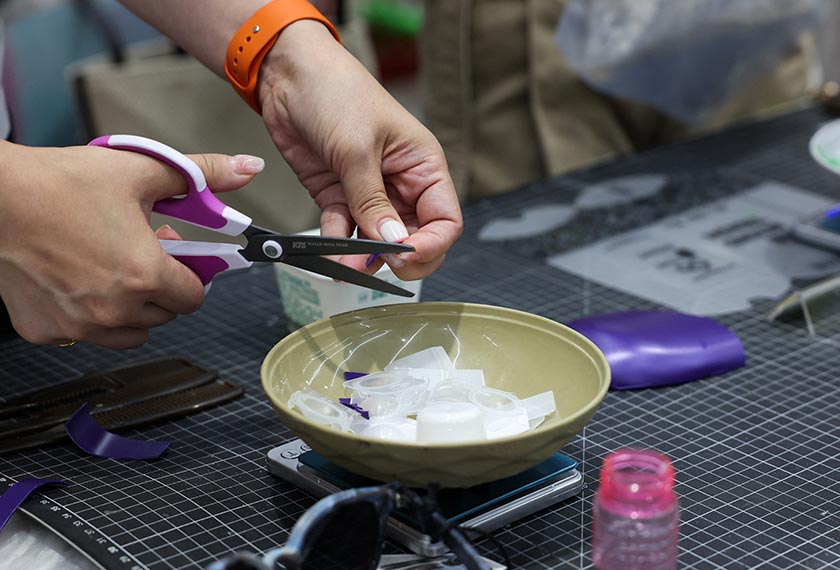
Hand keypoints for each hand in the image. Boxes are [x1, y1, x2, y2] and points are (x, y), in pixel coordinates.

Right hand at [0, 143, 261, 348]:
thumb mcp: (140, 170)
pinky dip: (91, 315)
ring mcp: (79, 326)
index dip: (192, 273)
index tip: (180, 256)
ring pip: (131, 333)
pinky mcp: (47, 331)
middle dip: (162, 286)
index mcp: (144, 276)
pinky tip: (79, 280)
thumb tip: (248, 168)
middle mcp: (114, 310)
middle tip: (143, 252)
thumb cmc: (57, 183)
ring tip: (113, 267)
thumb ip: (202, 174)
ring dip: (133, 307)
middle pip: (165, 314)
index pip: (195, 296)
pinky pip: (87, 335)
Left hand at [257, 21, 462, 278]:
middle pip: (414, 238)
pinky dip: (336, 247)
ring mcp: (370, 194)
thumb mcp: (357, 147)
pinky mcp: (339, 197)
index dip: (431, 245)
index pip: (445, 221)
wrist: (288, 74)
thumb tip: (391, 242)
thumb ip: (372, 201)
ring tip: (343, 267)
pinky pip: (343, 232)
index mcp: (423, 167)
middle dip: (397, 258)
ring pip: (377, 242)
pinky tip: (328, 256)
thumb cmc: (336, 92)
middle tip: (374, 265)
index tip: (404, 256)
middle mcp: (402, 185)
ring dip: (362, 259)